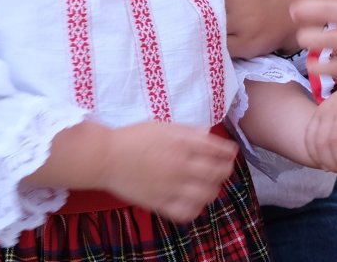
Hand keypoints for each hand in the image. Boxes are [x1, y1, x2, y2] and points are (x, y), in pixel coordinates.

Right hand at [102, 122, 238, 222]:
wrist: (106, 157)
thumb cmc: (133, 137)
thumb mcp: (164, 125)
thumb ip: (188, 130)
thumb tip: (208, 134)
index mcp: (183, 143)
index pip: (218, 150)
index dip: (228, 152)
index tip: (231, 152)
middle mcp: (181, 165)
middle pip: (217, 173)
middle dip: (226, 170)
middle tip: (224, 169)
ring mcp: (171, 186)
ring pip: (207, 194)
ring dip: (214, 189)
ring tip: (211, 186)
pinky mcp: (160, 203)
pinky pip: (186, 211)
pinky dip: (195, 208)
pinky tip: (194, 202)